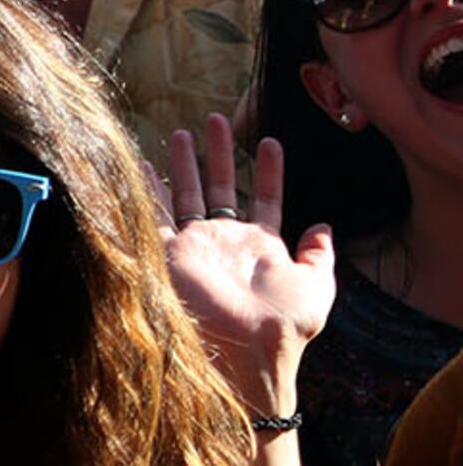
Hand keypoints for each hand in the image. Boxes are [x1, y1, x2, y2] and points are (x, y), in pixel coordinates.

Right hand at [154, 118, 331, 421]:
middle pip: (220, 185)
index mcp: (259, 244)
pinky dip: (147, 190)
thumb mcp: (317, 284)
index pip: (265, 197)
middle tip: (215, 119)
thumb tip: (323, 224)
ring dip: (185, 162)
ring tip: (181, 131)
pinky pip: (154, 214)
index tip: (270, 141)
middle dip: (218, 152)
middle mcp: (224, 240)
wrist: (246, 346)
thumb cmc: (285, 322)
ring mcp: (195, 244)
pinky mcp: (168, 251)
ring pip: (187, 193)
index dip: (269, 170)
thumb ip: (320, 254)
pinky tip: (141, 165)